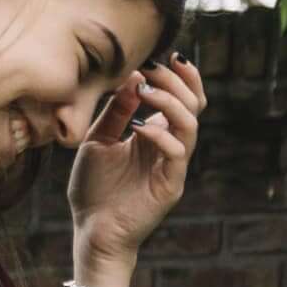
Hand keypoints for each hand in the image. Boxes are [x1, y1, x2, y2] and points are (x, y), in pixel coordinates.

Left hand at [67, 53, 205, 282]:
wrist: (93, 229)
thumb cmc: (94, 188)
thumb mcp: (98, 139)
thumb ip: (116, 111)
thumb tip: (132, 78)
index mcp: (156, 135)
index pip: (182, 100)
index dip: (181, 77)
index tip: (160, 57)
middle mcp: (169, 148)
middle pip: (194, 106)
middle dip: (177, 81)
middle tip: (152, 69)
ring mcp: (172, 166)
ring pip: (191, 125)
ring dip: (170, 102)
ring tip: (146, 90)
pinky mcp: (170, 185)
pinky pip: (178, 153)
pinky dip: (160, 134)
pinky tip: (138, 128)